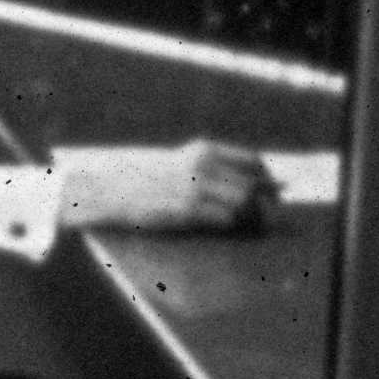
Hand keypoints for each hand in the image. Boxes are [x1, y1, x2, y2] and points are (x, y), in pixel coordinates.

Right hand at [58, 139, 275, 237]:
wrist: (108, 189)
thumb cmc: (143, 179)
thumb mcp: (179, 162)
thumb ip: (209, 167)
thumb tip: (246, 182)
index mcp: (203, 150)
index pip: (253, 162)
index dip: (266, 179)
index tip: (270, 191)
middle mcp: (204, 165)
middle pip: (252, 184)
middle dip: (263, 202)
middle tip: (264, 216)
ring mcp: (195, 187)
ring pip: (244, 203)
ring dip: (250, 217)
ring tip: (247, 226)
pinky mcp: (187, 210)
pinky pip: (226, 219)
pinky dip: (232, 226)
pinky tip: (226, 229)